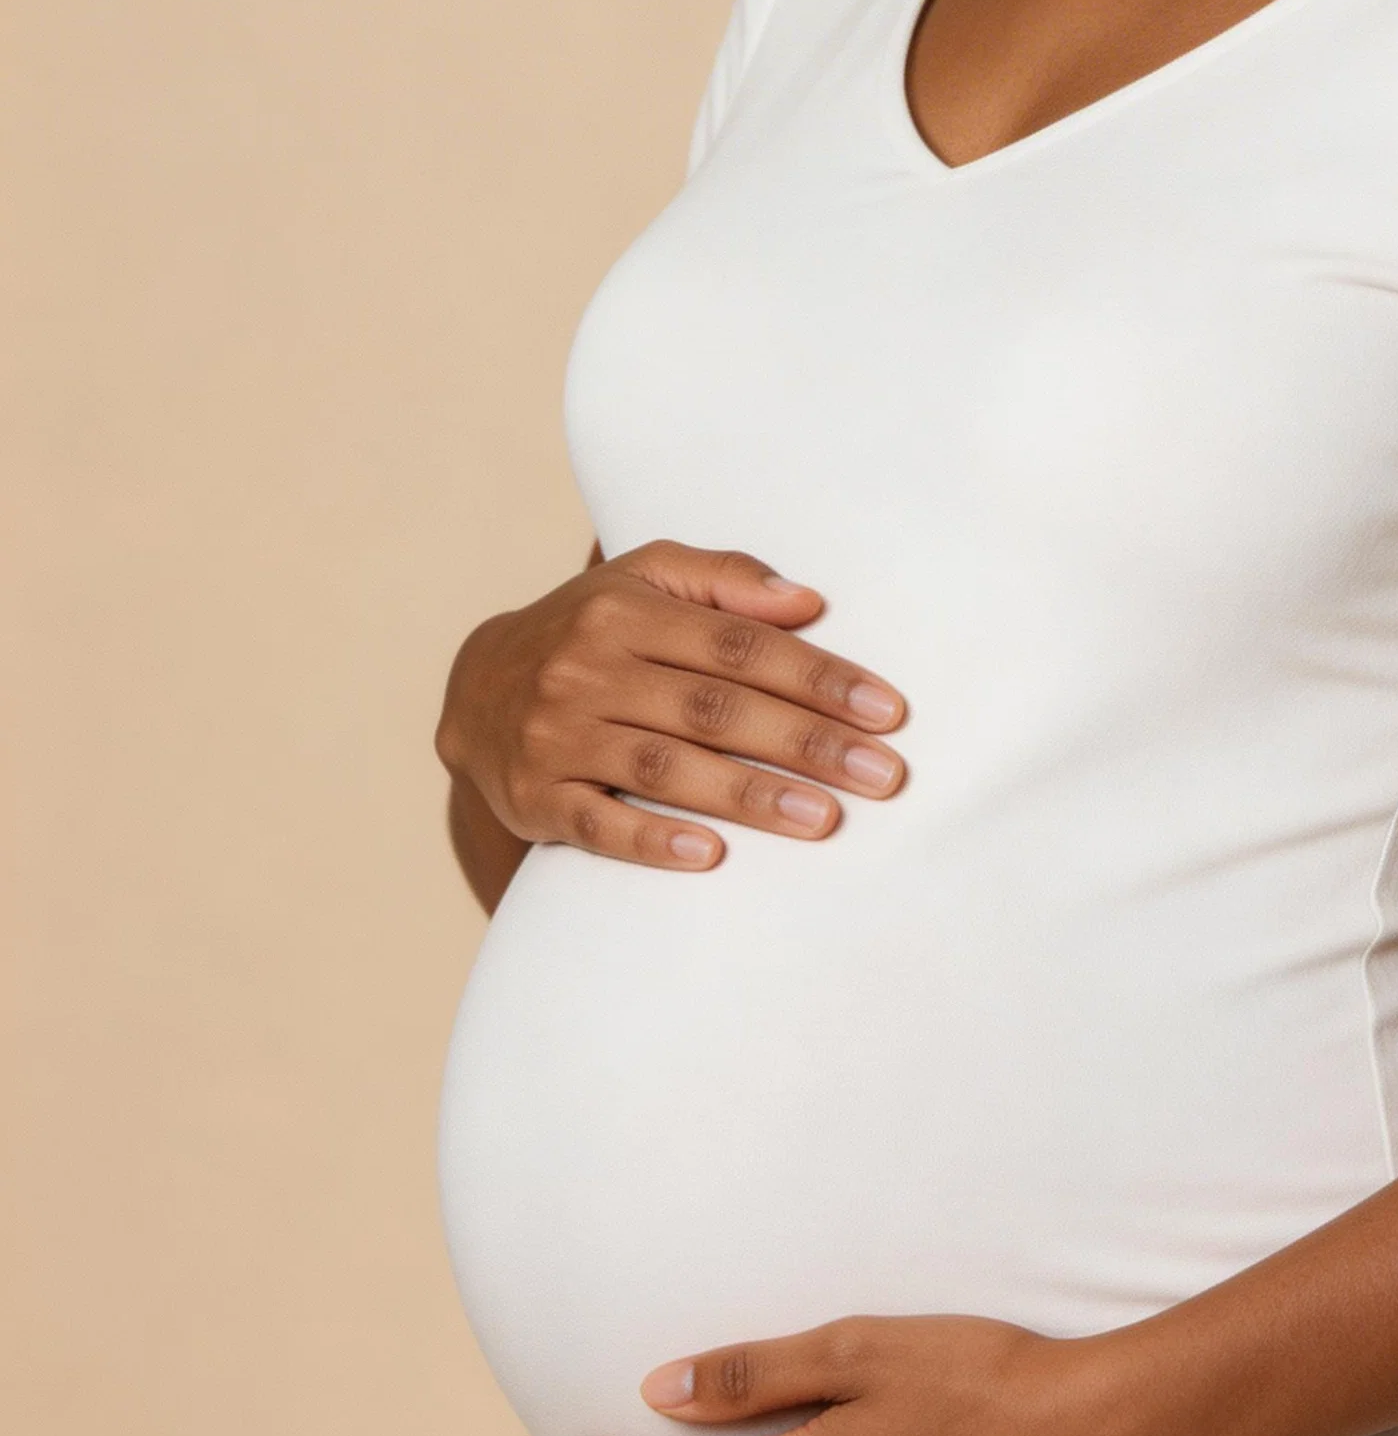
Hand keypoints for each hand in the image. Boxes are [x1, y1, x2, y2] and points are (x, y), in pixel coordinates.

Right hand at [434, 540, 907, 871]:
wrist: (475, 691)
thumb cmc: (589, 630)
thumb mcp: (643, 580)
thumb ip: (724, 578)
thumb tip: (808, 600)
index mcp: (626, 612)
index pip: (740, 646)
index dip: (817, 677)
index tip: (885, 712)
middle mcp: (589, 669)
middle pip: (713, 707)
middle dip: (805, 742)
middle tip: (881, 775)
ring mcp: (557, 736)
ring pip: (664, 767)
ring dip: (749, 794)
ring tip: (824, 820)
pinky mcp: (534, 798)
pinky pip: (596, 824)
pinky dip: (651, 841)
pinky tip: (709, 856)